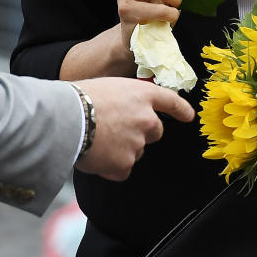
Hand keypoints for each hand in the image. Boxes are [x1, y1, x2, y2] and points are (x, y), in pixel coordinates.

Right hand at [74, 76, 193, 179]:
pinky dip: (111, 166)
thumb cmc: (80, 98)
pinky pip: (122, 169)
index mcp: (143, 95)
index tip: (189, 116)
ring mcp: (138, 143)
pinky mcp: (125, 164)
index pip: (170, 101)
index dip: (181, 109)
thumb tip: (124, 113)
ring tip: (98, 140)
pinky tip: (96, 155)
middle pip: (155, 131)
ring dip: (122, 149)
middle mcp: (147, 119)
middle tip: (118, 130)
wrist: (67, 118)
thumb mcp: (109, 88)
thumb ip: (125, 101)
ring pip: (136, 151)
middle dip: (142, 133)